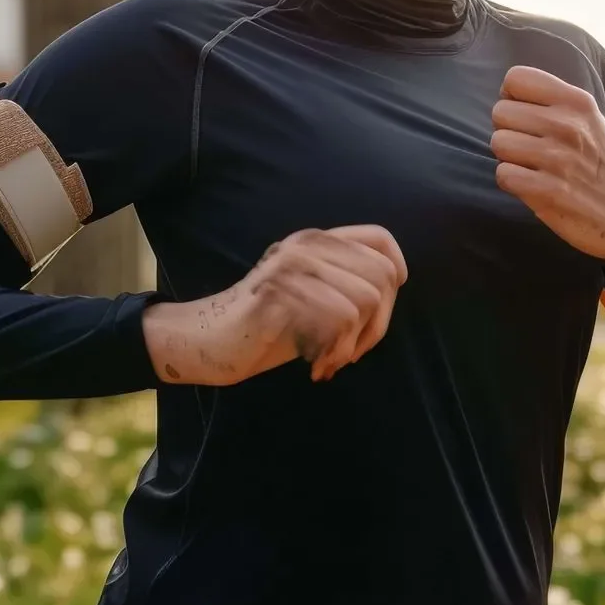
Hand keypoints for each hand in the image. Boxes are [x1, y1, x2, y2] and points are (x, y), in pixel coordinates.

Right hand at [143, 225, 407, 385]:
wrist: (209, 341)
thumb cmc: (269, 326)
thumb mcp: (313, 296)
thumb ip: (346, 282)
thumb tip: (394, 286)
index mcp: (316, 241)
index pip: (381, 239)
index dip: (395, 273)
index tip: (378, 313)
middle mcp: (305, 245)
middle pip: (382, 278)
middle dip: (377, 326)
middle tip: (351, 353)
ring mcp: (290, 266)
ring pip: (365, 301)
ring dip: (354, 344)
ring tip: (330, 361)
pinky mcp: (278, 294)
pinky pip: (338, 320)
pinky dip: (334, 352)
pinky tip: (314, 366)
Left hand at [491, 65, 604, 264]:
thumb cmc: (598, 163)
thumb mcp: (589, 120)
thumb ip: (554, 100)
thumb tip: (509, 90)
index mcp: (578, 102)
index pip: (516, 78)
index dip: (511, 97)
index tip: (523, 115)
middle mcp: (568, 126)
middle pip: (500, 112)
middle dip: (508, 130)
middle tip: (530, 146)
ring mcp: (559, 159)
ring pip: (498, 143)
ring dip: (508, 157)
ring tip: (532, 165)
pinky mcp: (549, 190)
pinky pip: (503, 174)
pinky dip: (511, 181)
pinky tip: (531, 184)